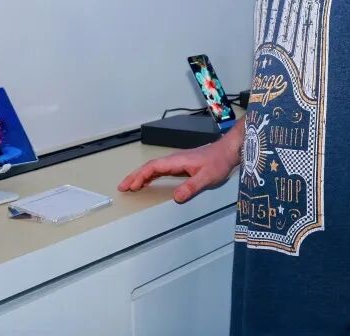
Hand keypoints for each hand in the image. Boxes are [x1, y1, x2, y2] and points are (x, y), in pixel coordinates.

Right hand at [118, 140, 236, 203]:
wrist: (227, 151)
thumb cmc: (218, 162)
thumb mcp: (207, 177)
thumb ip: (191, 187)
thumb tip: (176, 197)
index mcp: (177, 160)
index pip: (153, 167)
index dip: (140, 175)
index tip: (131, 185)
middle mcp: (174, 159)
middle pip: (150, 166)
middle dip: (135, 176)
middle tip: (122, 186)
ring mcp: (177, 161)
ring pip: (154, 167)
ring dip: (141, 175)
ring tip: (130, 185)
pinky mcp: (181, 165)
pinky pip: (161, 169)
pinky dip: (151, 175)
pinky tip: (148, 181)